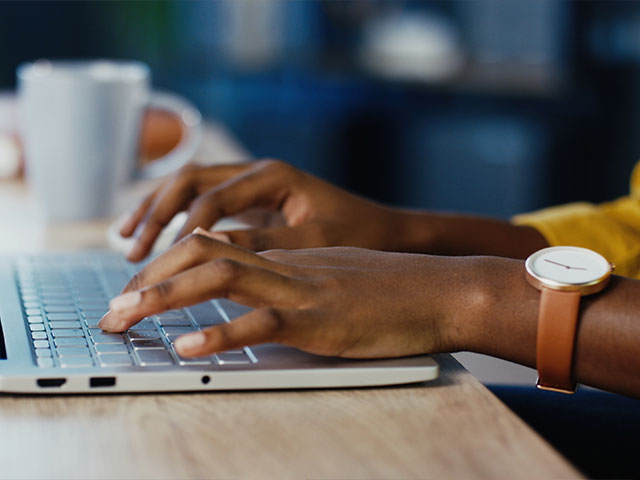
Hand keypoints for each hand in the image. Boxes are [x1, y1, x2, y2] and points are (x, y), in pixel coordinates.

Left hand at [99, 229, 478, 358]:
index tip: (136, 290)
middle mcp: (285, 264)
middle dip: (148, 278)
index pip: (212, 245)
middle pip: (201, 252)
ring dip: (165, 297)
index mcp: (286, 255)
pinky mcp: (320, 320)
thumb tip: (259, 299)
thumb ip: (295, 281)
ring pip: (220, 277)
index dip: (166, 264)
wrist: (441, 289)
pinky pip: (262, 323)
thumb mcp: (335, 276)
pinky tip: (189, 349)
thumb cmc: (393, 288)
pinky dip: (221, 335)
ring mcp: (301, 290)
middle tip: (112, 308)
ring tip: (125, 317)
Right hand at [121, 160, 404, 261]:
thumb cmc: (358, 233)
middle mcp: (257, 173)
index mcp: (272, 176)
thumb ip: (262, 244)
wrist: (384, 230)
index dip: (180, 231)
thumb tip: (205, 251)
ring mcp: (252, 185)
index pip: (211, 199)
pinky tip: (156, 240)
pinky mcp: (250, 203)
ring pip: (188, 188)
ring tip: (126, 242)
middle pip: (188, 182)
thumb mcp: (313, 242)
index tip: (157, 263)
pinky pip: (201, 204)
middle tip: (131, 251)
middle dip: (155, 215)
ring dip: (155, 212)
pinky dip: (174, 219)